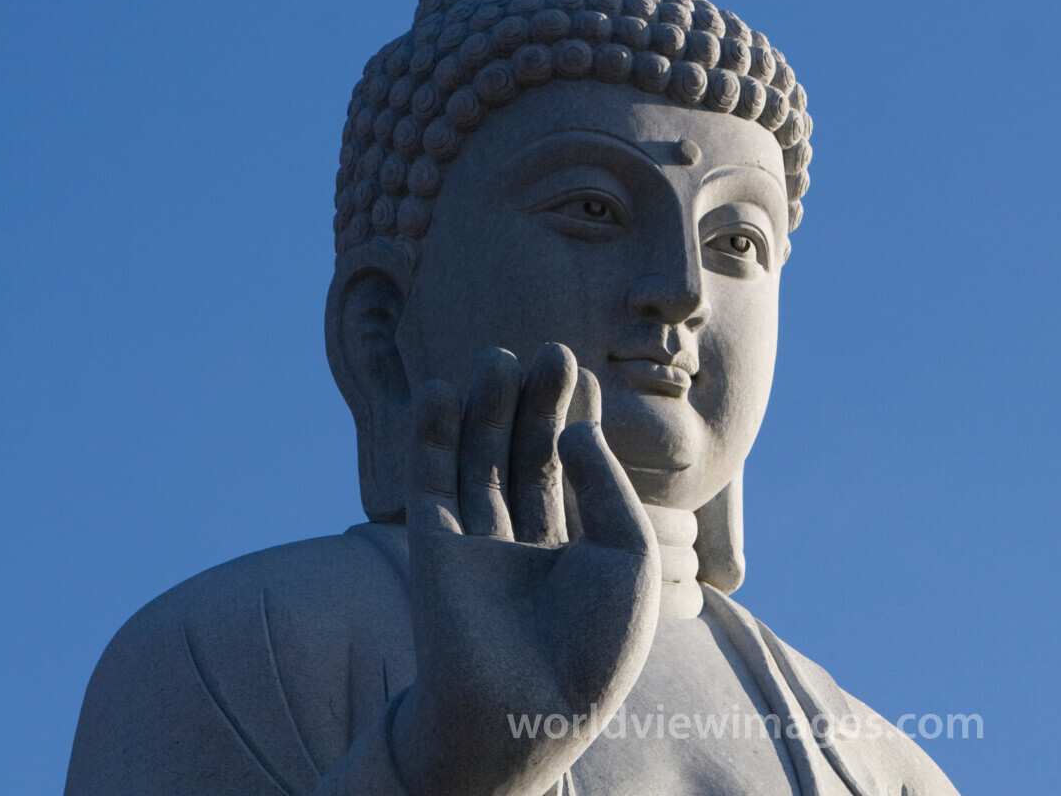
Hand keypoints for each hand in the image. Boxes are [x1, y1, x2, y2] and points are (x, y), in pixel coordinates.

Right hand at [389, 343, 659, 795]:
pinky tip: (442, 391)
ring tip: (499, 355)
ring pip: (478, 463)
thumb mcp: (630, 554)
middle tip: (552, 351)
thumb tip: (574, 427)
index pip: (573, 474)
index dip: (579, 423)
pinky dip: (431, 437)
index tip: (588, 377)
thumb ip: (605, 484)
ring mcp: (477, 547)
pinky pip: (429, 484)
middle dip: (538, 406)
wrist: (530, 710)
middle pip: (527, 458)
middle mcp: (525, 547)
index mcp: (576, 554)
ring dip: (487, 410)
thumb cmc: (595, 645)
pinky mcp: (433, 549)